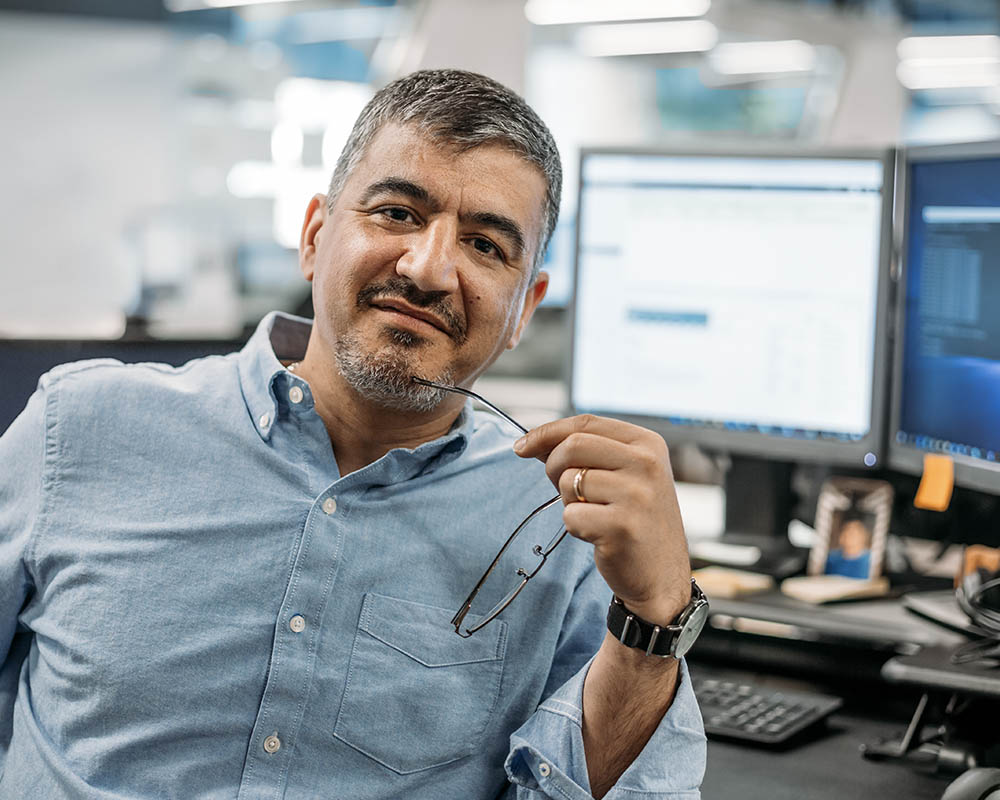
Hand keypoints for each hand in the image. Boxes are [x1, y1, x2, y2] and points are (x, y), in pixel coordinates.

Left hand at [514, 414, 690, 625]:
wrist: (661, 576)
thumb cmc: (636, 521)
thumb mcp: (623, 476)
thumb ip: (586, 453)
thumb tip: (533, 442)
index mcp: (648, 444)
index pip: (586, 422)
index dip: (548, 432)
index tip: (522, 445)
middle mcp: (647, 464)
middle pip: (573, 446)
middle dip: (554, 467)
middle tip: (565, 490)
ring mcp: (637, 495)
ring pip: (569, 482)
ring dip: (569, 502)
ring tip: (596, 515)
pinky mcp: (622, 526)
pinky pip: (571, 516)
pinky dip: (575, 527)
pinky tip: (598, 535)